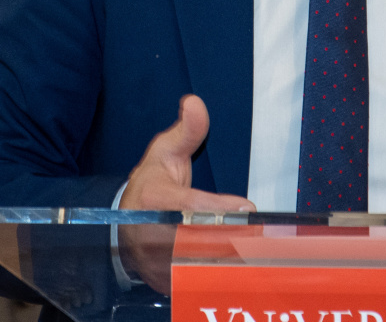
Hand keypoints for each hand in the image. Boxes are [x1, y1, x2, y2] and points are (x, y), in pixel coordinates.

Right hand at [117, 96, 254, 294]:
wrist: (124, 222)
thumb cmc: (151, 183)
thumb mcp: (164, 152)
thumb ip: (186, 131)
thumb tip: (196, 102)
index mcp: (153, 199)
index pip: (188, 206)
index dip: (217, 209)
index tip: (247, 208)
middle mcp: (150, 233)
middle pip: (195, 241)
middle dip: (229, 240)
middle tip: (261, 236)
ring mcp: (154, 262)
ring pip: (195, 266)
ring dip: (226, 261)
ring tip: (258, 254)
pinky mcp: (162, 280)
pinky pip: (192, 282)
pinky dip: (215, 277)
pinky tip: (240, 270)